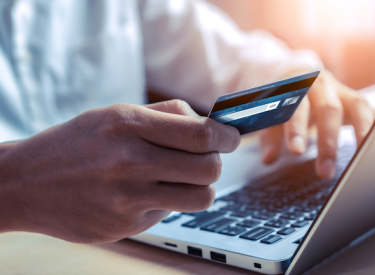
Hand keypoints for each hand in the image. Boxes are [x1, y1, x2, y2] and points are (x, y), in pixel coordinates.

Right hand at [0, 100, 239, 242]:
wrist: (27, 182)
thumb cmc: (77, 142)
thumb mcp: (116, 114)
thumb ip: (165, 116)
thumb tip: (208, 124)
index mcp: (129, 125)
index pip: (201, 135)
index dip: (227, 137)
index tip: (231, 137)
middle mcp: (130, 162)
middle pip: (209, 169)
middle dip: (216, 162)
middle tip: (207, 158)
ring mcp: (128, 199)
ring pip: (200, 198)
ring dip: (201, 187)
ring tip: (183, 178)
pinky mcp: (126, 225)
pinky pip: (170, 213)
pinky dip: (168, 201)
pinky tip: (144, 193)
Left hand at [260, 69, 373, 177]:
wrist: (294, 73)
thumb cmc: (281, 98)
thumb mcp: (271, 114)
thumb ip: (270, 136)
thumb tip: (269, 159)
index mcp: (294, 86)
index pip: (296, 107)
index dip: (297, 129)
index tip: (297, 151)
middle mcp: (319, 84)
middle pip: (327, 110)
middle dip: (327, 142)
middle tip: (324, 171)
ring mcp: (339, 89)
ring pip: (354, 107)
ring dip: (359, 133)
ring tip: (360, 159)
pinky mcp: (353, 97)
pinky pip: (366, 109)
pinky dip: (371, 126)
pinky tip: (371, 146)